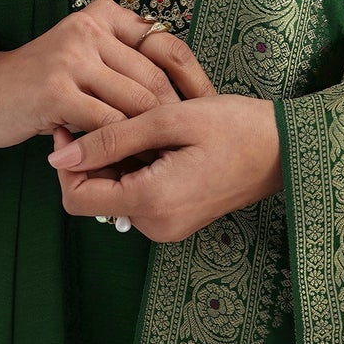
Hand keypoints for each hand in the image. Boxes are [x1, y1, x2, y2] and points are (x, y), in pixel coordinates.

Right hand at [0, 0, 216, 149]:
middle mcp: (90, 29)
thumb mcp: (83, 56)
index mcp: (104, 15)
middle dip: (174, 119)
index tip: (207, 113)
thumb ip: (123, 63)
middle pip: (154, 79)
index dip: (192, 83)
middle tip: (185, 149)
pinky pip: (107, 125)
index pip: (166, 47)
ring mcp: (73, 57)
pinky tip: (125, 165)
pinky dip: (120, 150)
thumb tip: (182, 94)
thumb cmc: (39, 82)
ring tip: (160, 163)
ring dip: (148, 140)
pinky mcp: (57, 90)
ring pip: (134, 104)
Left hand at [48, 94, 283, 241]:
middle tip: (108, 116)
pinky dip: (134, 169)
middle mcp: (155, 226)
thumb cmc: (234, 127)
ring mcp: (166, 226)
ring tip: (139, 125)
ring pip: (114, 194)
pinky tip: (153, 141)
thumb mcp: (170, 120)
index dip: (66, 163)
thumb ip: (112, 138)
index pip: (77, 199)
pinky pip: (136, 195)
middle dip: (93, 158)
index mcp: (151, 202)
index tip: (71, 127)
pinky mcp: (175, 220)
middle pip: (94, 196)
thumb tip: (59, 156)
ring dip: (115, 161)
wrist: (284, 150)